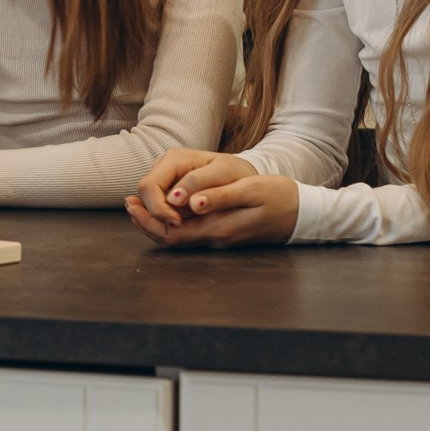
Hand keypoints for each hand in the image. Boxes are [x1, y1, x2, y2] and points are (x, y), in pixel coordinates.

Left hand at [126, 152, 297, 247]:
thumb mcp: (250, 191)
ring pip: (178, 237)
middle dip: (146, 222)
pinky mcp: (223, 233)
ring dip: (156, 222)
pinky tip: (166, 207)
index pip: (171, 233)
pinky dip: (172, 222)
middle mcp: (214, 239)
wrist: (301, 212)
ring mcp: (218, 238)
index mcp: (218, 229)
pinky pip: (189, 233)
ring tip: (139, 204)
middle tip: (128, 203)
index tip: (131, 203)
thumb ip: (220, 198)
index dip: (148, 221)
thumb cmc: (278, 197)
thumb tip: (191, 203)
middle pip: (170, 239)